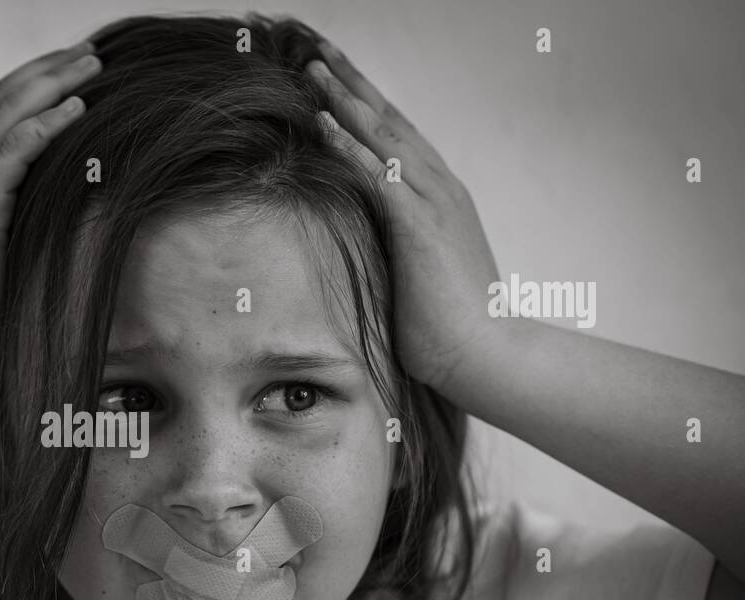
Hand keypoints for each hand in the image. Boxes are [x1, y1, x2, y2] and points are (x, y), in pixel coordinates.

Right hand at [0, 40, 101, 366]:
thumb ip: (10, 225)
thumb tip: (54, 223)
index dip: (30, 85)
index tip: (67, 72)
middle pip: (5, 97)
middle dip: (48, 69)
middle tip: (88, 53)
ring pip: (11, 110)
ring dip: (54, 82)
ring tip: (91, 65)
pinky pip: (16, 147)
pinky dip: (46, 122)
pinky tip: (76, 107)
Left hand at [307, 39, 499, 392]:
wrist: (485, 353)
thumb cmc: (448, 324)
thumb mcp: (416, 271)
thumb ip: (394, 243)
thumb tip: (364, 240)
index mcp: (436, 196)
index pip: (395, 136)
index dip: (363, 101)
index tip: (332, 75)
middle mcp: (438, 187)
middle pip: (389, 120)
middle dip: (352, 82)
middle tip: (317, 48)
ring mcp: (432, 202)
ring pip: (384, 136)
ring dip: (346, 100)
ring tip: (313, 68)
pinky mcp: (421, 226)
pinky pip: (379, 174)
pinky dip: (351, 146)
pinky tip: (325, 122)